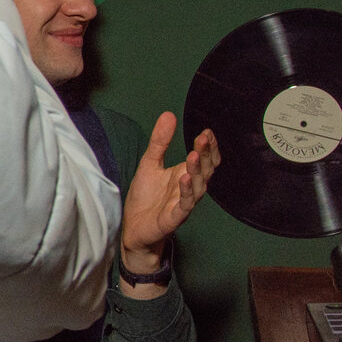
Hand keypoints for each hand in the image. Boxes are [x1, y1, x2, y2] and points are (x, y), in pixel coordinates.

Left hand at [122, 112, 220, 271]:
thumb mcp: (149, 163)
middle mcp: (189, 189)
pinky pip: (185, 205)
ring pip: (198, 187)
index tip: (207, 132)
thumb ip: (160, 142)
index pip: (205, 159)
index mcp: (185, 175)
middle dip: (205, 155)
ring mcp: (183, 204)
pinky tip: (185, 179)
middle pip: (205, 171)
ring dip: (197, 171)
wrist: (133, 227)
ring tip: (193, 155)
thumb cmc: (145, 197)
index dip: (208, 147)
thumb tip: (169, 114)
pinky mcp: (174, 218)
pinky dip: (186, 192)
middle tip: (202, 139)